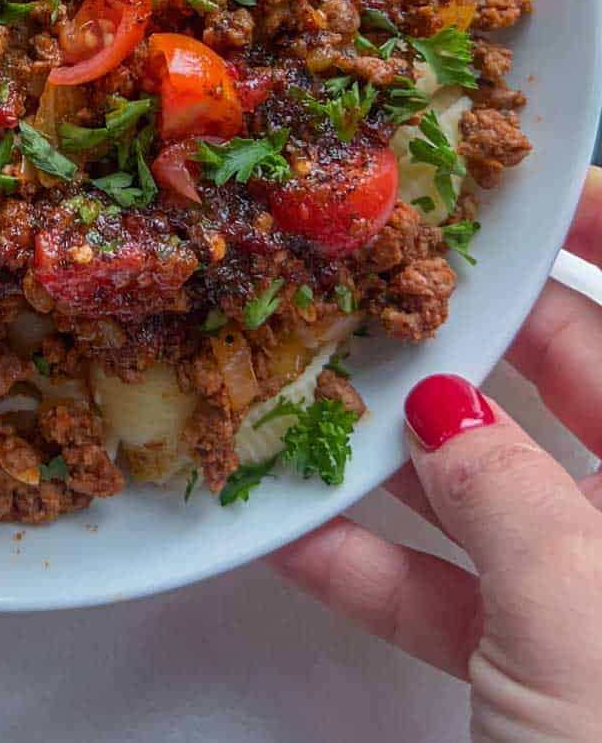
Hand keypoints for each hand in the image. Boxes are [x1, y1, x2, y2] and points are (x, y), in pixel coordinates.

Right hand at [270, 167, 601, 741]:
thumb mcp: (582, 624)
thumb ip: (510, 499)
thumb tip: (446, 410)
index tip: (525, 183)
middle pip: (580, 392)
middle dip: (473, 338)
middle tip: (380, 275)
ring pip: (503, 496)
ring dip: (400, 457)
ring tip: (309, 391)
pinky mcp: (546, 678)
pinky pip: (462, 595)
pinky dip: (380, 567)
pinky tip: (289, 536)